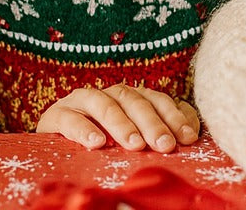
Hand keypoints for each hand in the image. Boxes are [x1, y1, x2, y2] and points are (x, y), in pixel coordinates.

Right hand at [36, 83, 199, 151]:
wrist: (54, 149)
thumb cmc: (103, 147)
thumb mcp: (132, 141)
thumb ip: (159, 132)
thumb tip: (191, 132)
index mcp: (128, 99)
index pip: (155, 99)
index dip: (172, 115)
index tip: (187, 137)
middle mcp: (107, 95)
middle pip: (132, 99)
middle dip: (151, 122)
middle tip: (164, 144)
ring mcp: (80, 102)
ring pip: (103, 103)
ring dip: (120, 123)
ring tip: (134, 144)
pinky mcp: (56, 115)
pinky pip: (70, 118)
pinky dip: (83, 129)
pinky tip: (96, 143)